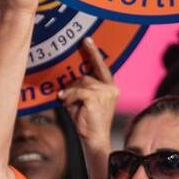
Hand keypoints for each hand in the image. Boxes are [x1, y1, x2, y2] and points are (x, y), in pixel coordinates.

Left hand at [57, 37, 118, 154]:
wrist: (94, 139)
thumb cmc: (87, 121)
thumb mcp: (83, 100)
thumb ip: (80, 88)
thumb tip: (67, 79)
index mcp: (110, 87)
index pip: (101, 67)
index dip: (93, 53)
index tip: (86, 40)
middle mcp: (111, 88)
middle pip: (85, 77)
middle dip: (73, 87)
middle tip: (66, 98)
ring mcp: (105, 93)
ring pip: (80, 84)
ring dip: (70, 94)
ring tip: (68, 104)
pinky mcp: (96, 98)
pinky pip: (77, 92)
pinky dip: (69, 98)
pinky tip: (67, 104)